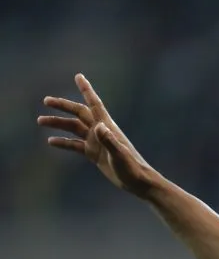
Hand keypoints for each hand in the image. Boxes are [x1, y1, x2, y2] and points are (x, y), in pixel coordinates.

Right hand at [37, 74, 160, 196]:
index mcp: (107, 127)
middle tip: (46, 101)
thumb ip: (109, 140)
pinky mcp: (94, 154)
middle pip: (79, 113)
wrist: (138, 182)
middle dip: (63, 106)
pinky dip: (63, 143)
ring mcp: (96, 142)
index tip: (78, 76)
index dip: (87, 90)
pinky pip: (75, 145)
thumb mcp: (119, 155)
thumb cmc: (132, 168)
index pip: (94, 104)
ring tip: (40, 121)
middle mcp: (101, 131)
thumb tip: (98, 126)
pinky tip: (50, 141)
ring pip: (74, 128)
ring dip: (58, 124)